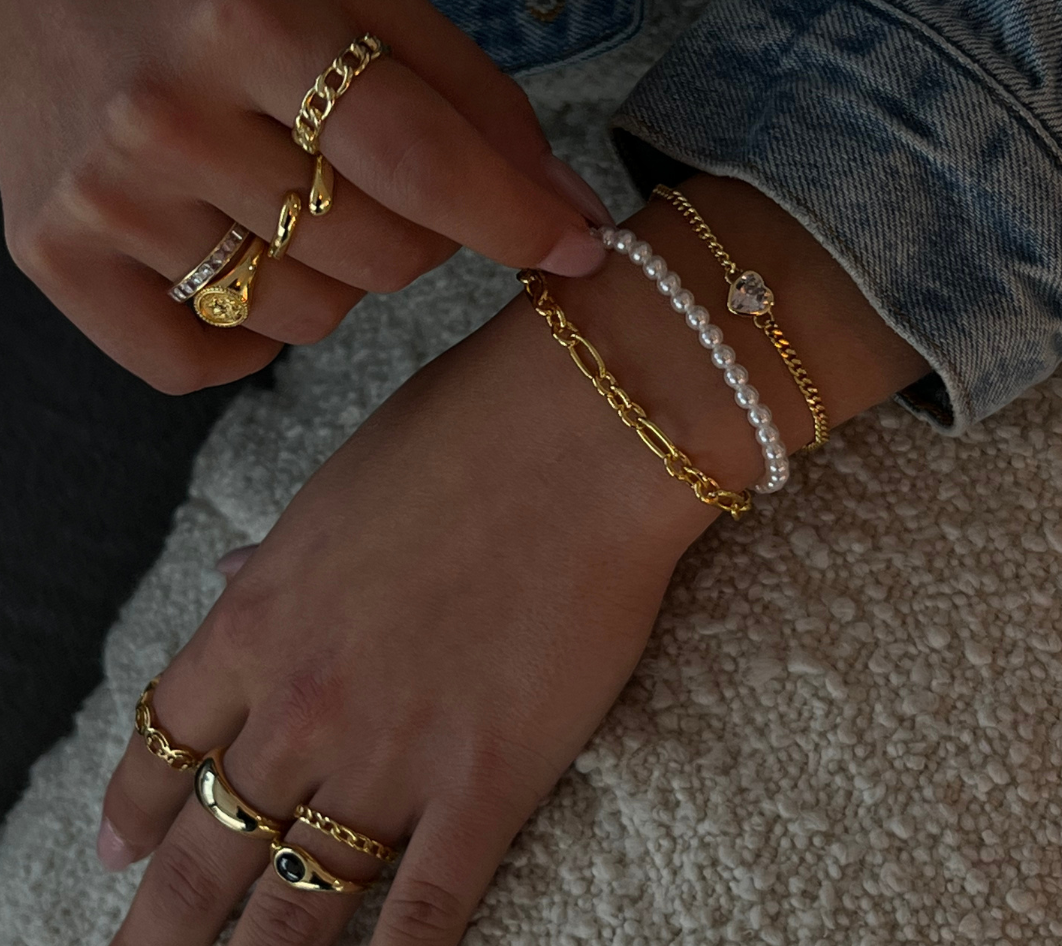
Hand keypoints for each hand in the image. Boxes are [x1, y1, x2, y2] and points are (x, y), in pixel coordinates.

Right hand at [0, 0, 610, 392]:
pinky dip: (243, 336)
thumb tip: (567, 214)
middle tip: (377, 186)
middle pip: (378, 257)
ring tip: (291, 202)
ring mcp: (102, 195)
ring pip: (307, 317)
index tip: (578, 250)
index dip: (515, 220)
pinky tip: (236, 263)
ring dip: (334, 276)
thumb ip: (466, 97)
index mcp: (247, 16)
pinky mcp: (54, 254)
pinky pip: (199, 365)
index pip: (421, 162)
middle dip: (417, 234)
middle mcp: (164, 116)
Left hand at [88, 173, 931, 945]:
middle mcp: (300, 705)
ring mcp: (389, 753)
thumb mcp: (333, 491)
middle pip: (201, 854)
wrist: (574, 438)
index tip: (112, 858)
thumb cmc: (460, 439)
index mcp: (256, 621)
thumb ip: (275, 561)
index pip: (164, 744)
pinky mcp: (486, 783)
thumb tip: (229, 584)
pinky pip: (419, 914)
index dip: (133, 811)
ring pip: (289, 908)